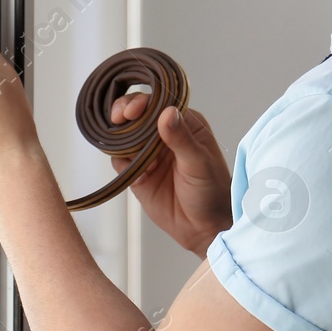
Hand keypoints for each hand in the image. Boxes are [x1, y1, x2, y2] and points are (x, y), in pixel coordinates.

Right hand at [109, 94, 232, 257]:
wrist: (203, 228)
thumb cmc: (212, 192)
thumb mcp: (199, 163)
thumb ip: (181, 139)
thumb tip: (167, 113)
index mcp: (184, 123)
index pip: (158, 102)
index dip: (142, 102)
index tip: (132, 110)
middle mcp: (164, 134)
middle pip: (136, 114)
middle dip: (124, 114)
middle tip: (119, 119)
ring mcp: (149, 152)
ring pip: (124, 135)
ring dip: (122, 140)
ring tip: (132, 155)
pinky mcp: (137, 172)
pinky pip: (120, 160)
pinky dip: (123, 165)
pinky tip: (139, 177)